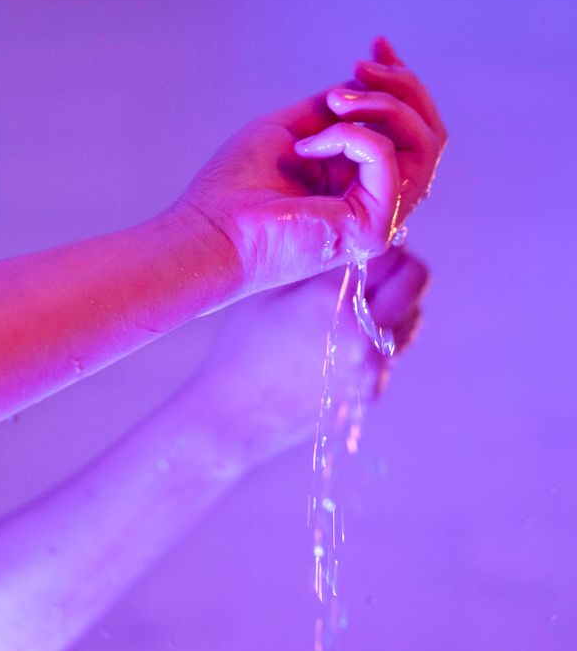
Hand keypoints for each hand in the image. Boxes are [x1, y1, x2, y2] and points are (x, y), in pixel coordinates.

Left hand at [177, 37, 445, 299]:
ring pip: (422, 147)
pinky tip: (310, 145)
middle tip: (359, 68)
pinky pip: (387, 160)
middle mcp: (377, 202)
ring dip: (381, 106)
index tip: (377, 45)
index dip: (402, 82)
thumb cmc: (236, 188)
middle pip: (428, 137)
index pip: (409, 133)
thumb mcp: (291, 128)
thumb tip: (364, 81)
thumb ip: (334, 110)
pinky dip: (352, 135)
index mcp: (360, 184)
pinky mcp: (371, 229)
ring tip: (334, 103)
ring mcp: (379, 219)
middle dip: (402, 87)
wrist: (211, 231)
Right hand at [193, 248, 428, 461]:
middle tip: (371, 266)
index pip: (387, 249)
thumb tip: (352, 232)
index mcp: (333, 299)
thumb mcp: (268, 289)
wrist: (233, 418)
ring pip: (413, 313)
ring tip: (356, 304)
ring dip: (395, 300)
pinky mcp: (372, 390)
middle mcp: (363, 333)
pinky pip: (395, 348)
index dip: (377, 237)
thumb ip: (315, 258)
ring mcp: (372, 366)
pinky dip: (383, 334)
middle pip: (416, 278)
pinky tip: (347, 337)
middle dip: (397, 265)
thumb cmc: (242, 350)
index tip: (363, 238)